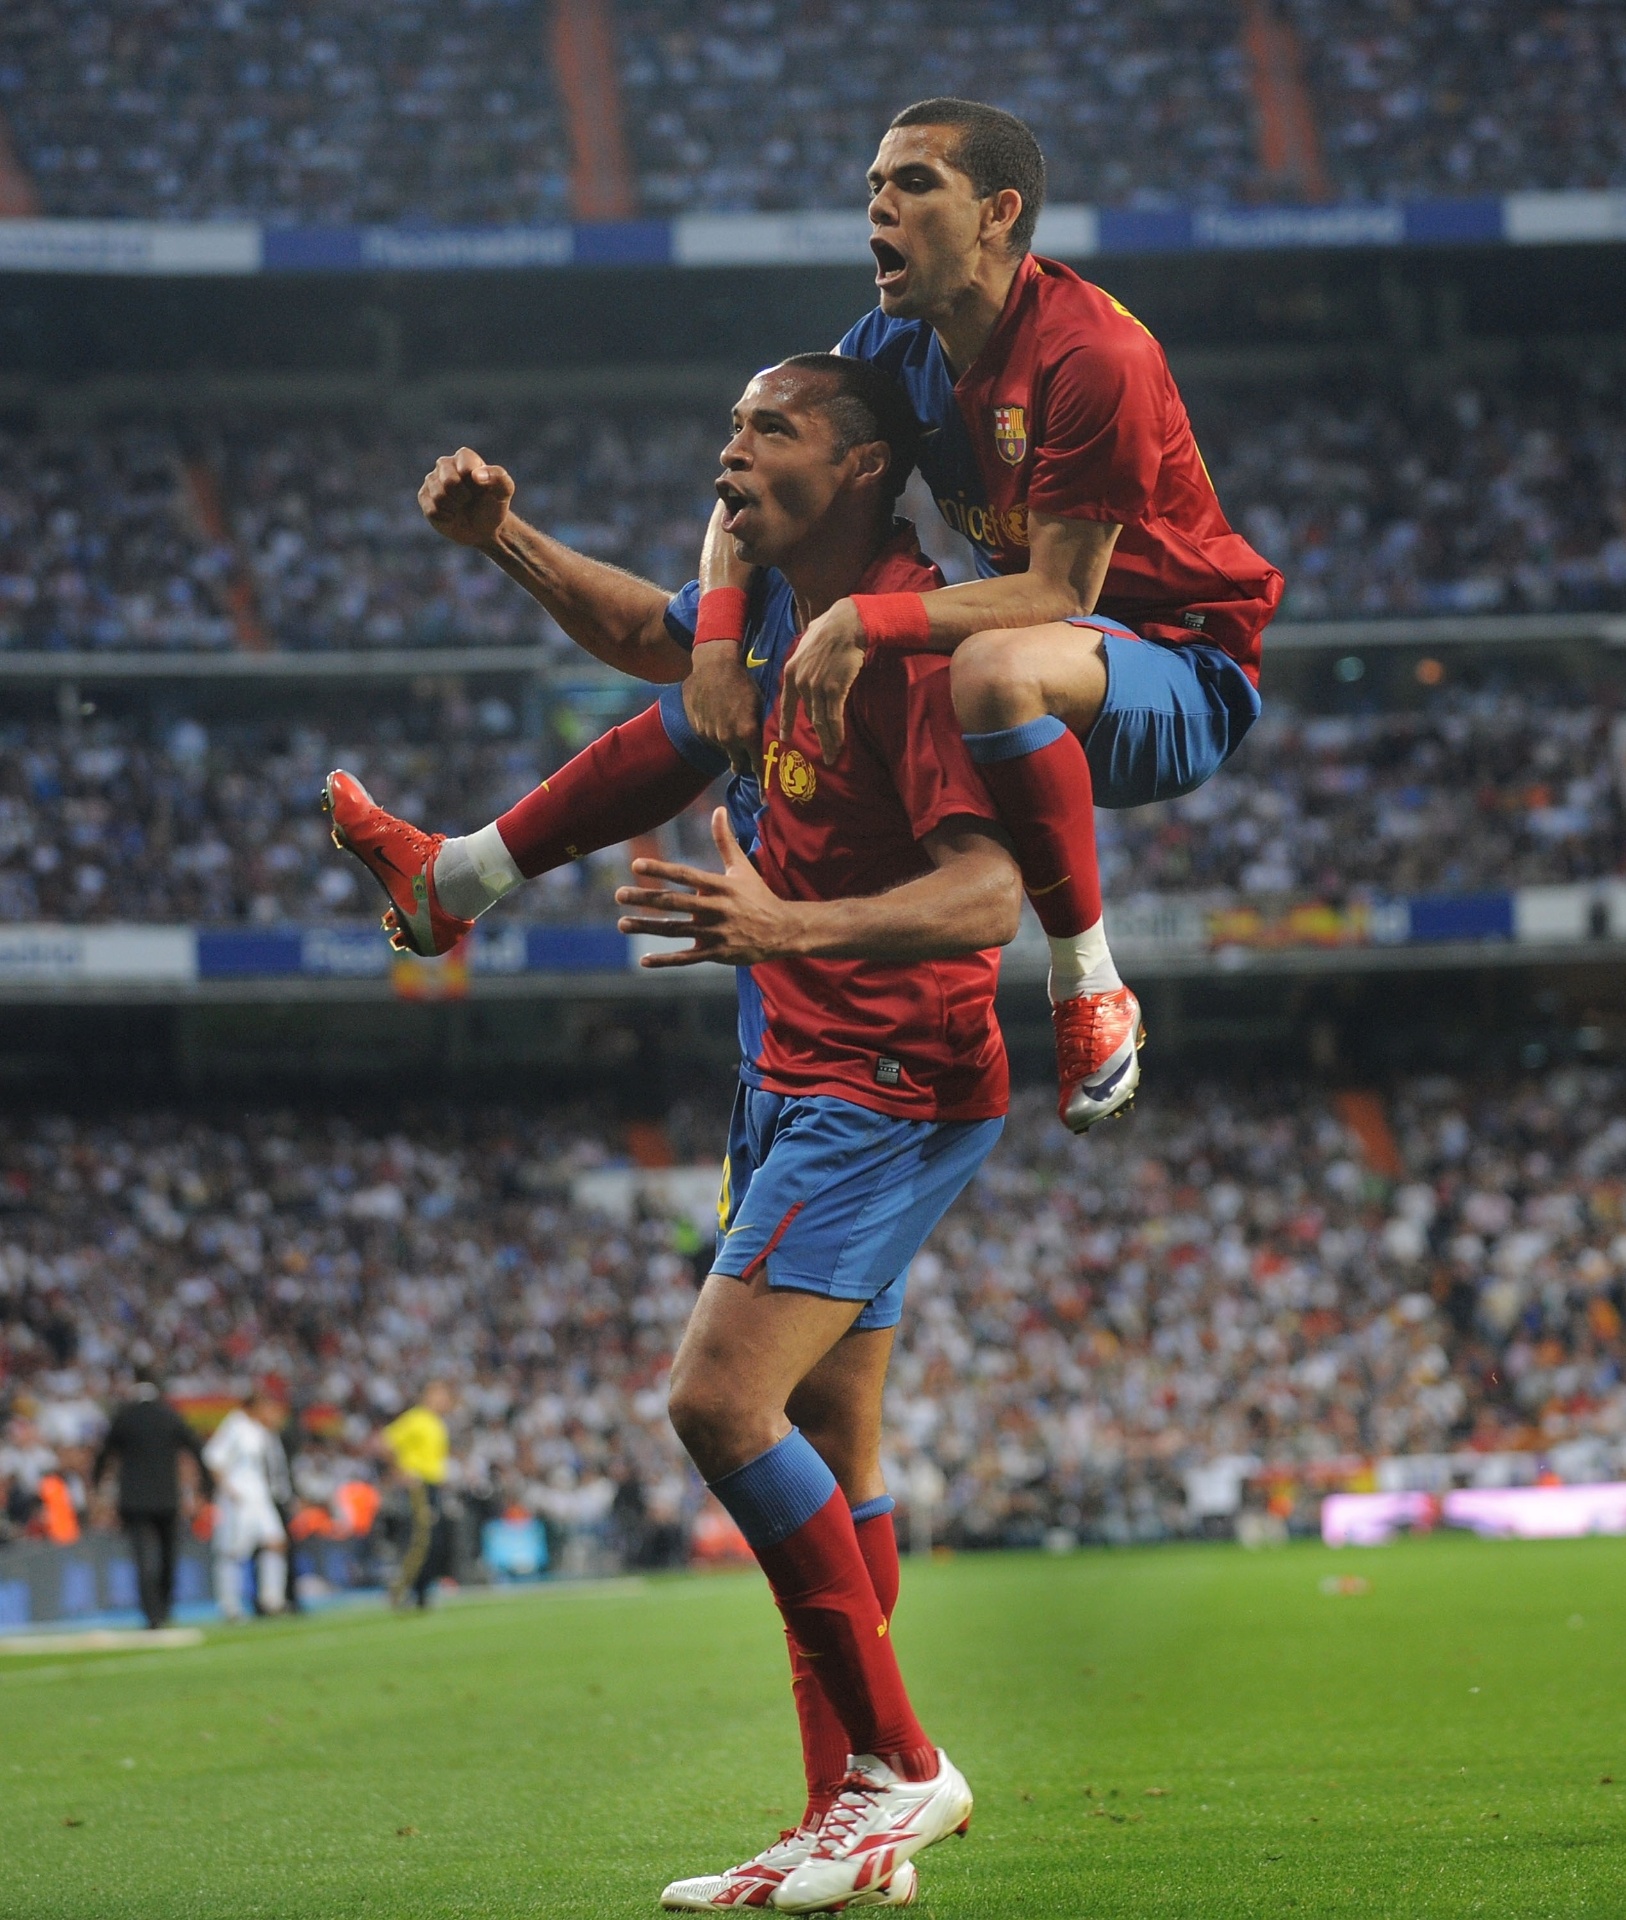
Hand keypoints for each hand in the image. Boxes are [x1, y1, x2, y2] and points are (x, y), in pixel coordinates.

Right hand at [418, 446, 515, 546]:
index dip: (473, 481)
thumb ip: (499, 478)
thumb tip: (476, 475)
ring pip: (438, 495)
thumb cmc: (493, 505)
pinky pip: (431, 509)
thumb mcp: (504, 492)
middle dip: (463, 496)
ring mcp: (432, 480)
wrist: (483, 528)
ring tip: (460, 507)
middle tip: (469, 500)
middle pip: (449, 480)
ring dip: (454, 508)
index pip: (464, 463)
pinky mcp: (424, 497)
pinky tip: (451, 515)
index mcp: (464, 458)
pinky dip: (445, 517)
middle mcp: (445, 464)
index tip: (481, 488)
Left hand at [616, 809, 796, 965]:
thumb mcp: (742, 867)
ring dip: (647, 927)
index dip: (660, 869)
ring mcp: (715, 933)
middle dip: (646, 898)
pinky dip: (666, 960)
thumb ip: (724, 840)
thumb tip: (718, 809)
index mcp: (720, 886)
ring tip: (623, 923)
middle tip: (619, 894)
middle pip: (675, 902)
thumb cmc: (757, 895)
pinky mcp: (717, 953)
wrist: (782, 930)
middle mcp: (716, 909)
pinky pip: (687, 958)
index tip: (636, 864)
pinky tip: (644, 960)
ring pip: (675, 930)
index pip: (685, 875)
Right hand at [684, 647, 764, 781]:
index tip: (765, 798)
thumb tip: (775, 748)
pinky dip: (716, 735)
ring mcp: (711, 735)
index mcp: (748, 734)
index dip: (762, 783)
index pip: (757, 767)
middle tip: (747, 755)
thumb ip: (764, 729)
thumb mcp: (761, 704)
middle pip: (738, 764)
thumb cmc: (743, 682)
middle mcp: (729, 739)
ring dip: (729, 745)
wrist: (713, 667)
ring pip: (724, 751)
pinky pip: (711, 740)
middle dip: (743, 762)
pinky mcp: (699, 730)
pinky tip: (719, 717)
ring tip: (731, 725)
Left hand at [780, 598, 866, 761]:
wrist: (846, 624)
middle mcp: (801, 682)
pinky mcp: (834, 690)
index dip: (786, 722)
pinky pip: (834, 718)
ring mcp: (816, 687)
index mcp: (791, 671)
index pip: (786, 703)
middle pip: (809, 716)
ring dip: (828, 741)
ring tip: (832, 756)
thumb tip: (808, 649)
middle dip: (816, 735)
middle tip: (822, 752)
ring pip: (821, 722)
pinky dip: (836, 734)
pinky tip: (838, 745)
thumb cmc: (830, 626)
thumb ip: (805, 653)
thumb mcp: (807, 640)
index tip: (784, 738)